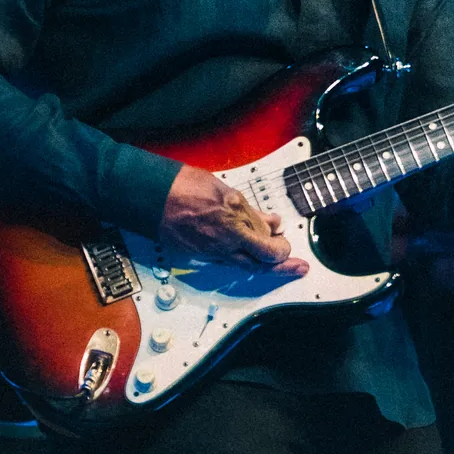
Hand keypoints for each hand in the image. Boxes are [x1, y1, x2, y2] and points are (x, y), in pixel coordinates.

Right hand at [160, 164, 308, 275]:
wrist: (156, 198)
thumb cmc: (187, 186)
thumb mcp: (226, 190)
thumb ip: (250, 210)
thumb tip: (271, 221)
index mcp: (236, 216)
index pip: (268, 240)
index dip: (280, 243)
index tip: (285, 239)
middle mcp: (228, 237)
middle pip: (263, 260)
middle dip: (283, 264)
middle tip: (297, 265)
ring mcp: (215, 249)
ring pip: (248, 266)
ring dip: (268, 267)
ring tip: (284, 265)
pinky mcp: (203, 255)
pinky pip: (230, 262)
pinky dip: (246, 261)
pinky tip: (252, 256)